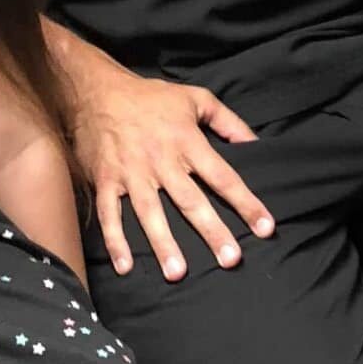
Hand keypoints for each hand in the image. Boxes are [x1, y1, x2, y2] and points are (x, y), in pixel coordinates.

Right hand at [67, 52, 275, 281]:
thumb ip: (229, 122)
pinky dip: (115, 240)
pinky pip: (110, 214)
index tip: (266, 228)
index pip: (223, 176)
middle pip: (190, 201)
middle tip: (230, 260)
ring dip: (163, 243)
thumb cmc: (152, 97)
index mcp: (186, 141)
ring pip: (150, 212)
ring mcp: (131, 172)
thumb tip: (256, 145)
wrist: (96, 90)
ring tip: (177, 273)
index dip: (246, 202)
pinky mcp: (106, 180)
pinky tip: (124, 266)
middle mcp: (161, 160)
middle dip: (212, 231)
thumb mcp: (196, 98)